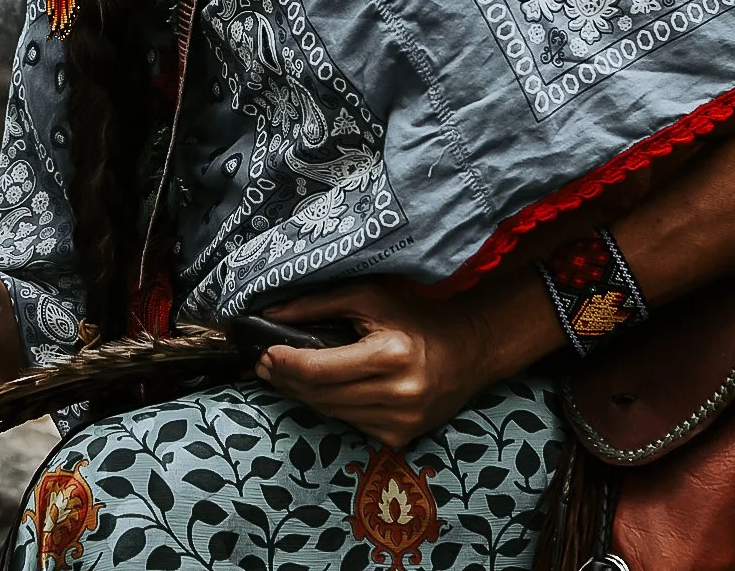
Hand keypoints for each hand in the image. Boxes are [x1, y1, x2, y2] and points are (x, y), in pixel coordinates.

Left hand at [254, 280, 490, 448]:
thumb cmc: (418, 316)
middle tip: (264, 364)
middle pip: (321, 395)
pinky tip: (320, 391)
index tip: (265, 351)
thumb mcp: (370, 297)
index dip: (286, 363)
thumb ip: (318, 304)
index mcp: (390, 356)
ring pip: (332, 414)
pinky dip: (332, 407)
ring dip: (303, 396)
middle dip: (286, 380)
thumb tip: (271, 314)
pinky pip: (351, 424)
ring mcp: (402, 422)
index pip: (319, 369)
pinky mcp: (402, 438)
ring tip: (284, 376)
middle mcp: (398, 394)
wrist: (470, 350)